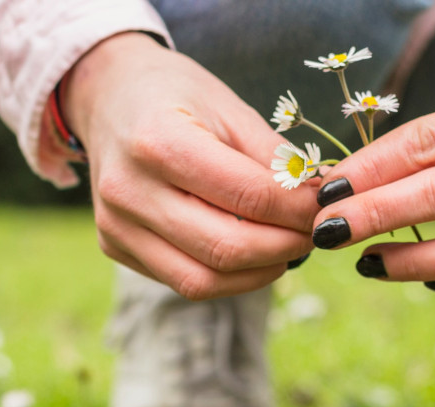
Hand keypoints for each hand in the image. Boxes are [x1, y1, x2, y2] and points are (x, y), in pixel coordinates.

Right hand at [63, 33, 316, 299]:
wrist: (108, 97)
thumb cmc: (177, 97)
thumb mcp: (231, 109)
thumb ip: (276, 159)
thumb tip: (322, 201)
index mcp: (159, 141)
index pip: (250, 197)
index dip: (298, 211)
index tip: (326, 207)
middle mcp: (128, 190)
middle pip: (227, 249)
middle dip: (286, 247)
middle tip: (315, 233)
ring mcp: (116, 226)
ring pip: (204, 281)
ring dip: (261, 272)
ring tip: (289, 248)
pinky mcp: (116, 247)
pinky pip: (185, 282)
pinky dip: (231, 277)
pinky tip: (253, 254)